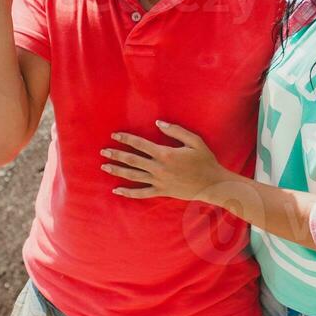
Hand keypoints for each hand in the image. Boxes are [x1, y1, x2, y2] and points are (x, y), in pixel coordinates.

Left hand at [102, 121, 231, 201]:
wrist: (212, 183)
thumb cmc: (205, 160)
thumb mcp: (194, 141)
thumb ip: (176, 130)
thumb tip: (158, 123)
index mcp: (165, 154)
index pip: (140, 144)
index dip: (126, 139)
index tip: (115, 135)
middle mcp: (159, 168)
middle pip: (132, 160)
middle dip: (116, 155)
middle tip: (103, 151)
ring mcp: (159, 181)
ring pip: (133, 176)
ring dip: (118, 171)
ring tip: (105, 167)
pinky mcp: (161, 191)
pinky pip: (141, 193)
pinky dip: (128, 192)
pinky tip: (117, 190)